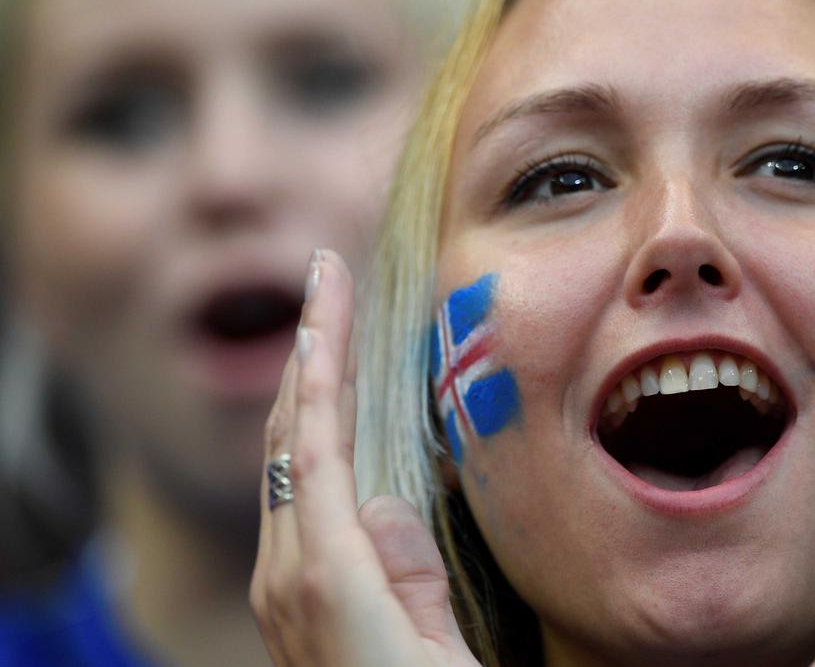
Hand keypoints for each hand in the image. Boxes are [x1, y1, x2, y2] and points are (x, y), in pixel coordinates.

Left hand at [249, 250, 476, 666]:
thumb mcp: (444, 654)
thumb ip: (410, 574)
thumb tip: (380, 497)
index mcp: (325, 574)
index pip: (317, 434)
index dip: (322, 349)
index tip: (327, 277)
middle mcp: (287, 572)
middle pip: (289, 434)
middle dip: (305, 347)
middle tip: (326, 276)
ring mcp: (281, 587)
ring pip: (285, 461)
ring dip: (306, 388)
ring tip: (332, 328)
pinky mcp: (292, 598)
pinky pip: (295, 496)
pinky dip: (310, 440)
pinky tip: (329, 425)